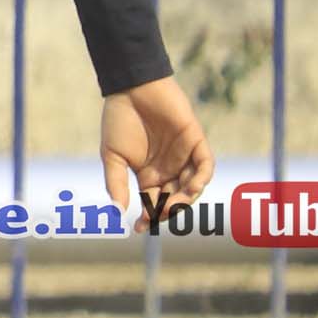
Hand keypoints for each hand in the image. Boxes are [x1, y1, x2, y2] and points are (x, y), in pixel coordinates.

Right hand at [101, 75, 212, 225]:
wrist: (132, 89)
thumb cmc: (119, 120)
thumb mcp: (112, 156)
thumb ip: (116, 183)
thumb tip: (117, 212)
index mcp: (148, 174)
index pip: (152, 202)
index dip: (148, 217)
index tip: (139, 228)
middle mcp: (168, 169)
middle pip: (174, 198)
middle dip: (167, 211)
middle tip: (157, 215)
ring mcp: (183, 156)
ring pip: (192, 186)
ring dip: (185, 199)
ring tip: (173, 205)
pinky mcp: (195, 141)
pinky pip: (205, 165)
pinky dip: (202, 178)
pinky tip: (192, 187)